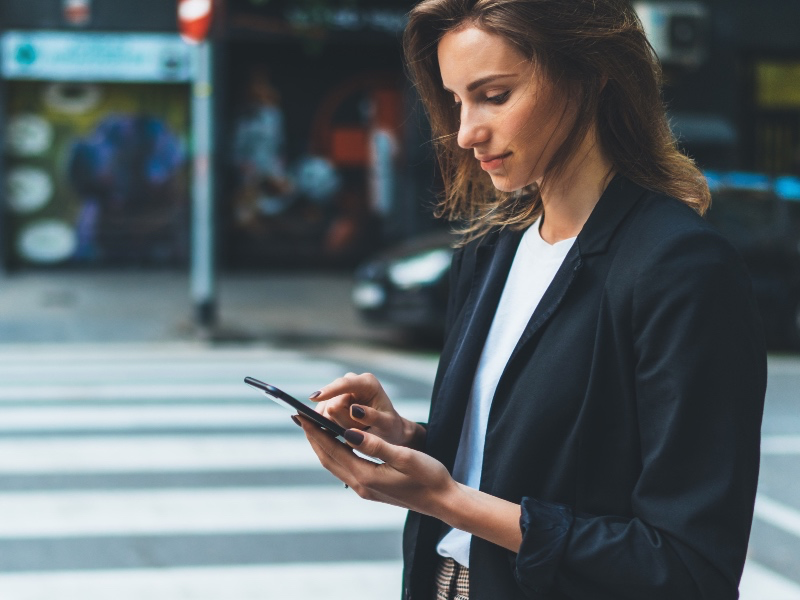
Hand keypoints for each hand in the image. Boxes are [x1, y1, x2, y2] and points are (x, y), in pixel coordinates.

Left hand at [297, 415, 456, 516]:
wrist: (444, 501)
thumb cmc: (429, 476)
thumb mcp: (405, 457)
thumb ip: (376, 446)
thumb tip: (349, 433)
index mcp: (366, 476)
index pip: (332, 450)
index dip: (315, 431)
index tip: (301, 414)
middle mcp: (361, 485)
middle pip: (327, 458)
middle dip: (313, 436)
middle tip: (299, 416)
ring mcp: (365, 489)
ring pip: (334, 464)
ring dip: (321, 445)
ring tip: (311, 426)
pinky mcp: (371, 489)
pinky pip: (344, 468)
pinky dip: (334, 452)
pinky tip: (336, 442)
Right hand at [310, 373, 425, 449]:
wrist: (387, 429)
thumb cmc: (389, 426)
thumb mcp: (386, 424)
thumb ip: (372, 417)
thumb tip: (354, 410)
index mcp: (368, 383)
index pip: (344, 384)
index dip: (329, 391)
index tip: (314, 398)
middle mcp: (352, 381)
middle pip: (332, 403)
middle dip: (342, 420)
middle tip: (361, 428)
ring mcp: (340, 390)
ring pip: (324, 410)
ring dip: (337, 424)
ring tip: (356, 428)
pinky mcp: (331, 399)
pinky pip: (321, 414)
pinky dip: (330, 425)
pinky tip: (343, 429)